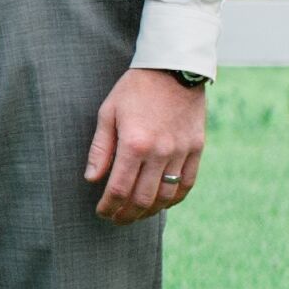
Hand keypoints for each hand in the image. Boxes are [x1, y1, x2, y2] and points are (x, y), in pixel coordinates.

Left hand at [85, 68, 207, 224]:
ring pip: (166, 196)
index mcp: (134, 144)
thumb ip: (100, 149)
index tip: (101, 212)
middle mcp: (160, 152)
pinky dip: (174, 200)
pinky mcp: (197, 148)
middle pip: (142, 199)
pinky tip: (162, 204)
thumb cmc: (134, 90)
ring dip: (149, 211)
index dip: (108, 207)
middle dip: (126, 215)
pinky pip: (188, 184)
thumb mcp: (108, 113)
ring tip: (135, 214)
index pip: (119, 189)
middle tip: (116, 219)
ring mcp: (182, 152)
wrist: (173, 69)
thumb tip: (92, 179)